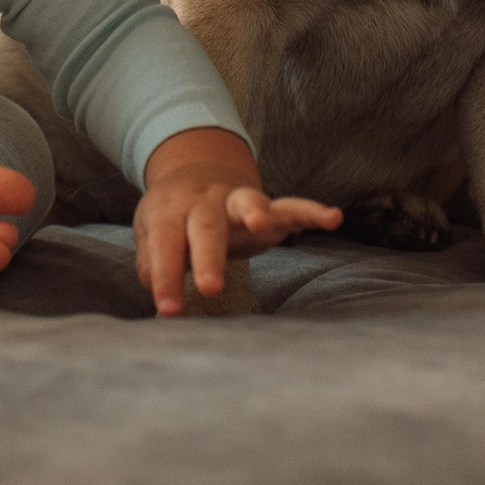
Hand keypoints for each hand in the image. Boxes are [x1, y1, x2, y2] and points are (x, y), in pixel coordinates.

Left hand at [134, 127, 340, 316]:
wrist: (196, 174)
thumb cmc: (171, 217)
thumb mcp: (152, 233)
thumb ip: (153, 260)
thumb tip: (158, 289)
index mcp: (171, 209)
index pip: (166, 243)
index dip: (165, 276)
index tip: (167, 309)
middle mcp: (206, 201)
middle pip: (205, 226)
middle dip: (206, 257)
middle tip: (208, 288)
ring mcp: (238, 201)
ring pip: (246, 201)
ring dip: (254, 210)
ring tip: (261, 222)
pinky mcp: (270, 208)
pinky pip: (292, 207)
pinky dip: (312, 212)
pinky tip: (333, 218)